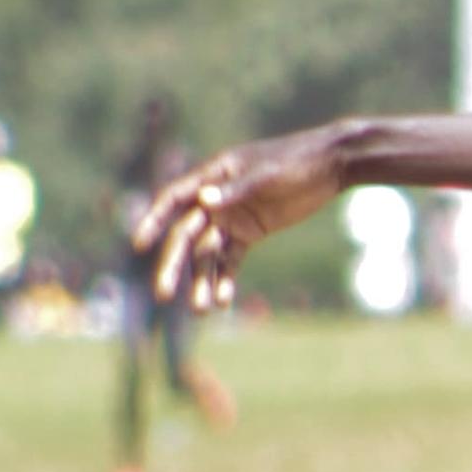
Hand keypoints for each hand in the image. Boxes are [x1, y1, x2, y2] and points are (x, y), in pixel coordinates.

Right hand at [139, 129, 345, 311]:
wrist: (331, 165)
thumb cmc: (296, 161)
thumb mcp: (267, 175)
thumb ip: (237, 190)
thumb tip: (203, 200)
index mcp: (213, 176)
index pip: (174, 199)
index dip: (154, 220)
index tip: (139, 245)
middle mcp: (215, 199)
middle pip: (186, 235)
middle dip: (174, 265)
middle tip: (163, 295)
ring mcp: (232, 217)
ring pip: (208, 253)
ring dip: (202, 280)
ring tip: (201, 310)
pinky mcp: (250, 232)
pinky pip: (231, 259)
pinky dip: (226, 279)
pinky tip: (223, 301)